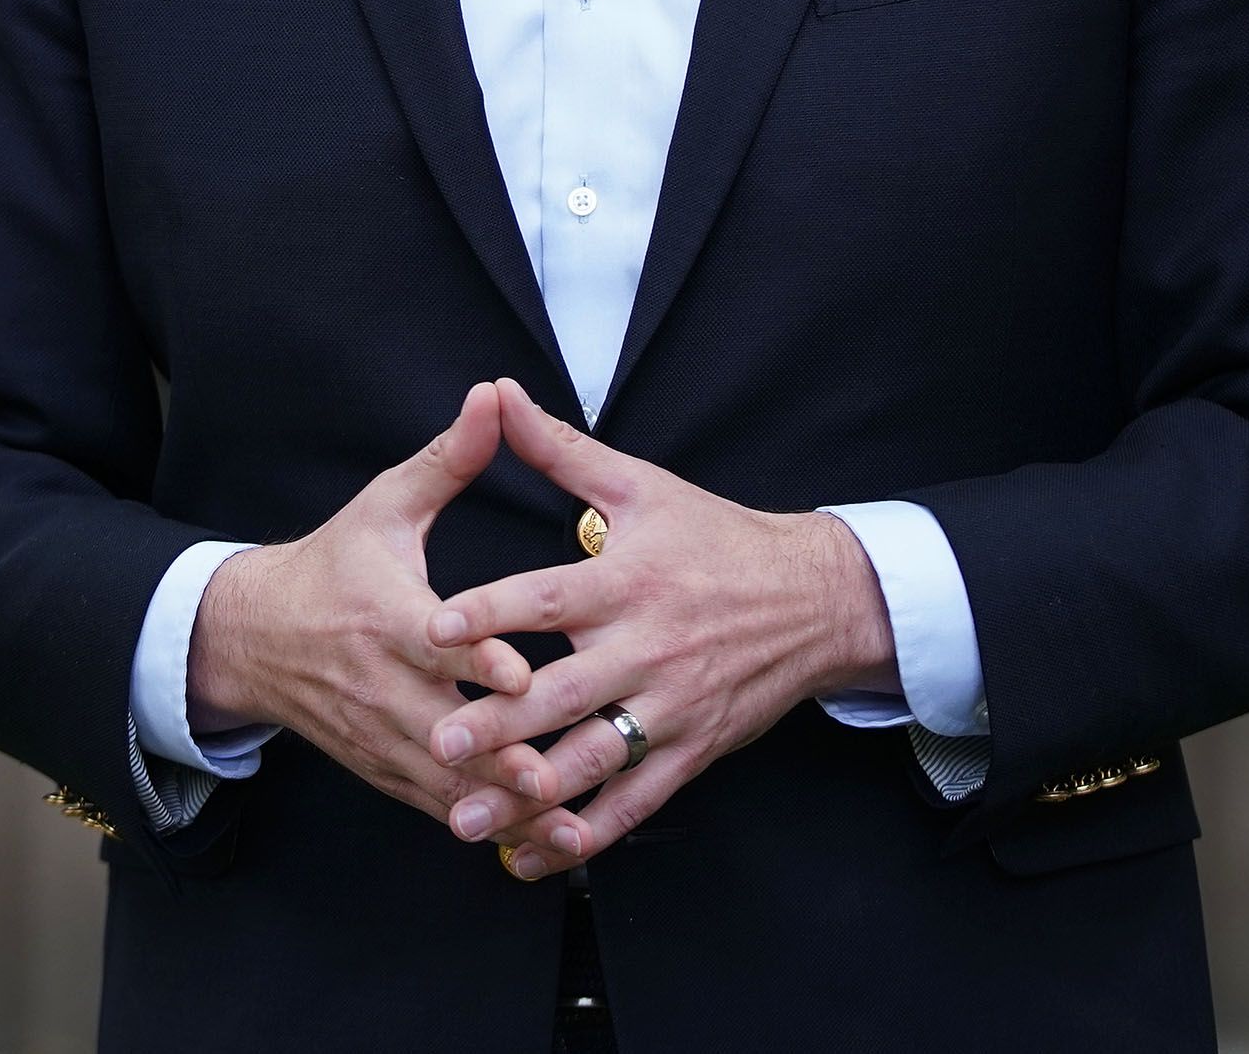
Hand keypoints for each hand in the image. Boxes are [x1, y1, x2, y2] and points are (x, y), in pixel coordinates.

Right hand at [189, 381, 589, 852]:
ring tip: (565, 825)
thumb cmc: (334, 563)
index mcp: (383, 615)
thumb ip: (448, 458)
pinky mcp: (386, 769)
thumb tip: (493, 395)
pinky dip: (485, 826)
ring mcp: (382, 736)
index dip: (478, 660)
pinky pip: (439, 806)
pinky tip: (538, 844)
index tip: (524, 674)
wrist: (253, 637)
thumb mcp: (385, 504)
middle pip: (443, 728)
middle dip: (500, 756)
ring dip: (502, 807)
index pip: (431, 642)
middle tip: (557, 775)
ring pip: (446, 782)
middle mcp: (380, 685)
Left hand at [419, 378, 897, 875]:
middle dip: (499, 723)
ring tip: (466, 819)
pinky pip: (637, 801)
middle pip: (563, 692)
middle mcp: (648, 648)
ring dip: (529, 793)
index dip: (489, 613)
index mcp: (627, 581)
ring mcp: (672, 707)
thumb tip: (497, 394)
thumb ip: (561, 449)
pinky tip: (538, 853)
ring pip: (593, 759)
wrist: (817, 598)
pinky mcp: (692, 751)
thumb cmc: (715, 537)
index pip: (548, 599)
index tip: (432, 629)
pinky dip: (589, 832)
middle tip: (438, 741)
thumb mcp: (642, 484)